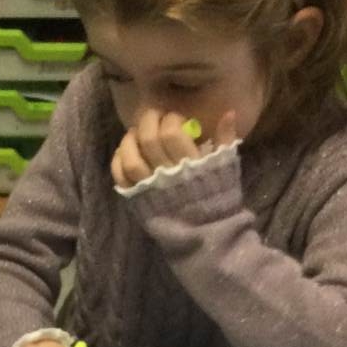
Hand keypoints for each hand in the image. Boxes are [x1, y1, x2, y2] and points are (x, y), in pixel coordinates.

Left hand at [111, 109, 235, 190]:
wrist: (206, 233)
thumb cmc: (218, 196)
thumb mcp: (227, 166)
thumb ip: (226, 138)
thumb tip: (228, 112)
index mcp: (190, 165)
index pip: (171, 133)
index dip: (170, 119)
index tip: (175, 118)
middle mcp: (167, 175)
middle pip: (148, 140)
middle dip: (148, 122)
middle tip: (153, 116)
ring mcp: (149, 188)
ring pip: (130, 159)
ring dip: (129, 140)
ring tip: (136, 132)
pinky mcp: (137, 200)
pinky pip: (121, 178)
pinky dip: (118, 161)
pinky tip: (124, 151)